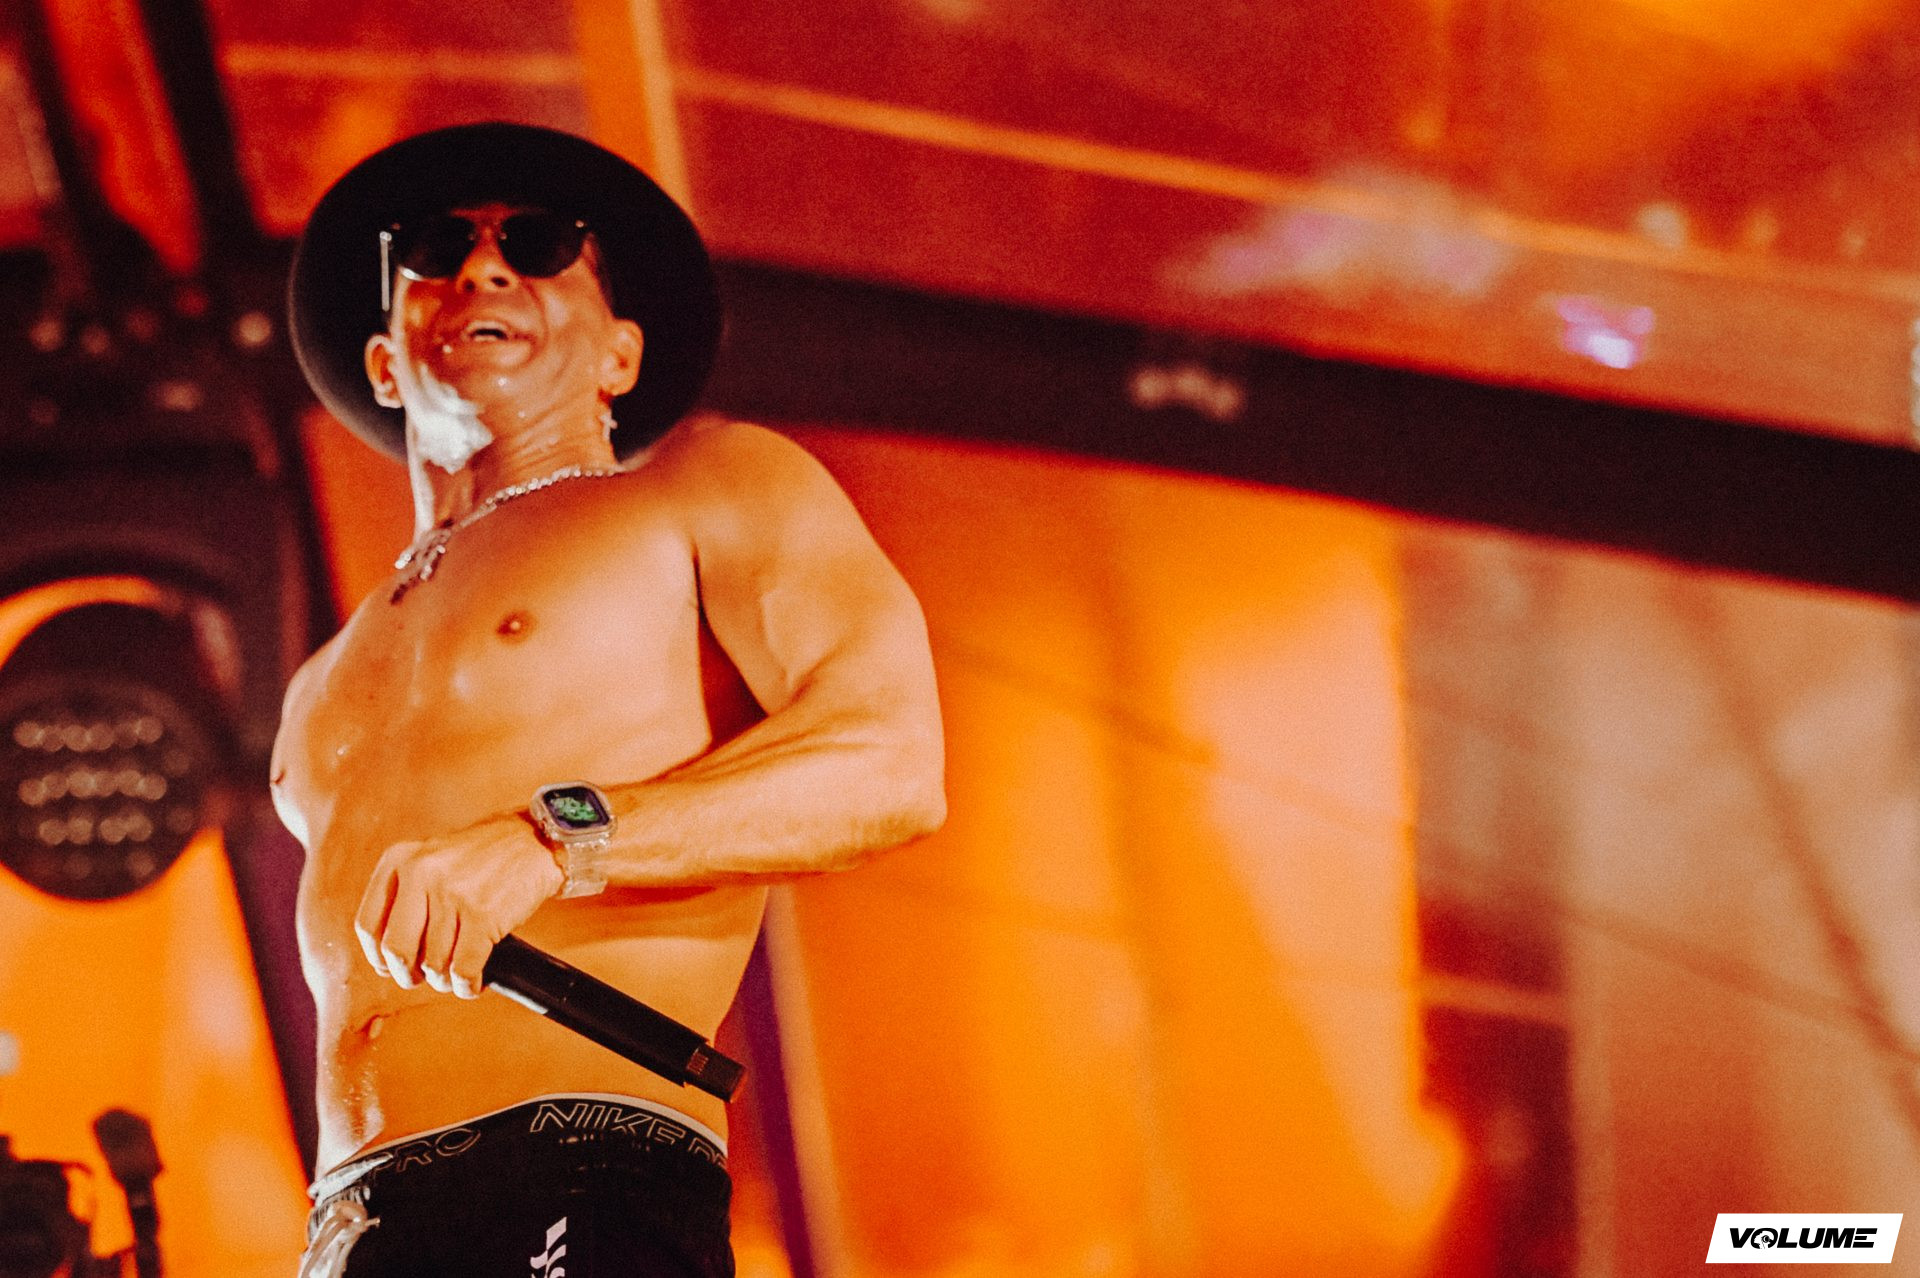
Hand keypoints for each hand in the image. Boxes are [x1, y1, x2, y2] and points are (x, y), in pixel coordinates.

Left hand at [354, 817, 565, 997]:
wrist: (536, 840)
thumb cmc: (485, 857)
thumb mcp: (432, 860)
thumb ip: (406, 897)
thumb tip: (390, 958)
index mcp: (400, 860)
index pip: (368, 924)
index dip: (378, 957)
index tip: (390, 967)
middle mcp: (421, 873)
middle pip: (396, 950)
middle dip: (408, 975)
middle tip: (421, 978)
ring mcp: (452, 893)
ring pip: (433, 963)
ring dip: (445, 980)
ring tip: (457, 974)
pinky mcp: (483, 914)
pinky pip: (463, 969)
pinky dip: (467, 984)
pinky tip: (473, 981)